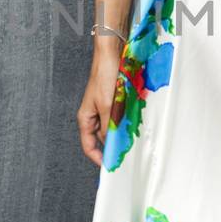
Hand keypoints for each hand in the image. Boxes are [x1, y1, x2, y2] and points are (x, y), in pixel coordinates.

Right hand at [77, 45, 121, 165]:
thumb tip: (111, 144)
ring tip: (131, 141)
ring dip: (120, 134)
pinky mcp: (113, 102)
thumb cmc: (104, 77)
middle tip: (125, 156)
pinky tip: (134, 125)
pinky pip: (118, 118)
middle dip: (112, 146)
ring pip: (111, 128)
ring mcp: (104, 109)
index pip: (88, 145)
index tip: (110, 166)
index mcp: (85, 118)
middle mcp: (93, 115)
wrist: (111, 55)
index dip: (98, 158)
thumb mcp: (107, 106)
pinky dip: (125, 123)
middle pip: (101, 138)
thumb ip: (109, 126)